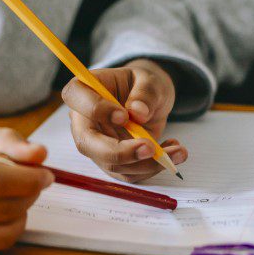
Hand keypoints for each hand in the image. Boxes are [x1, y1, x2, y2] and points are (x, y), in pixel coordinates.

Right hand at [61, 58, 187, 182]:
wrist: (150, 101)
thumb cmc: (143, 86)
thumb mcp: (150, 80)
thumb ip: (145, 92)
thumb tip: (138, 112)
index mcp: (85, 90)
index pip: (76, 98)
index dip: (96, 109)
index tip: (124, 115)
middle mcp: (84, 121)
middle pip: (87, 143)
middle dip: (120, 152)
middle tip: (150, 148)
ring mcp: (96, 145)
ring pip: (112, 164)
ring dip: (147, 164)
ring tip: (177, 151)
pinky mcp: (113, 162)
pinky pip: (129, 174)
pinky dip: (153, 168)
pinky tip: (171, 152)